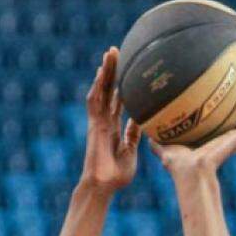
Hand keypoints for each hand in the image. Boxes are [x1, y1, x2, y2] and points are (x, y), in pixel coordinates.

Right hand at [80, 47, 141, 191]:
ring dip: (105, 72)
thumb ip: (134, 134)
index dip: (122, 84)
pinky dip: (98, 86)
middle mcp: (104, 121)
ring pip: (101, 90)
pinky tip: (102, 72)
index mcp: (114, 127)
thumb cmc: (118, 175)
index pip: (118, 100)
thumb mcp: (131, 150)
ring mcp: (97, 122)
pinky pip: (94, 101)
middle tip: (118, 50)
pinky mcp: (94, 125)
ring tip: (110, 53)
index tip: (128, 68)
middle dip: (113, 70)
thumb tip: (142, 119)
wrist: (103, 185)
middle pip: (108, 90)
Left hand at [150, 97, 235, 177]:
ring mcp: (230, 141)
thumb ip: (154, 141)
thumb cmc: (177, 165)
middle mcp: (219, 142)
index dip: (217, 122)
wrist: (191, 172)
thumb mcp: (164, 148)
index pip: (214, 133)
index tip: (220, 110)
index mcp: (204, 144)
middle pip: (232, 129)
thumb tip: (141, 128)